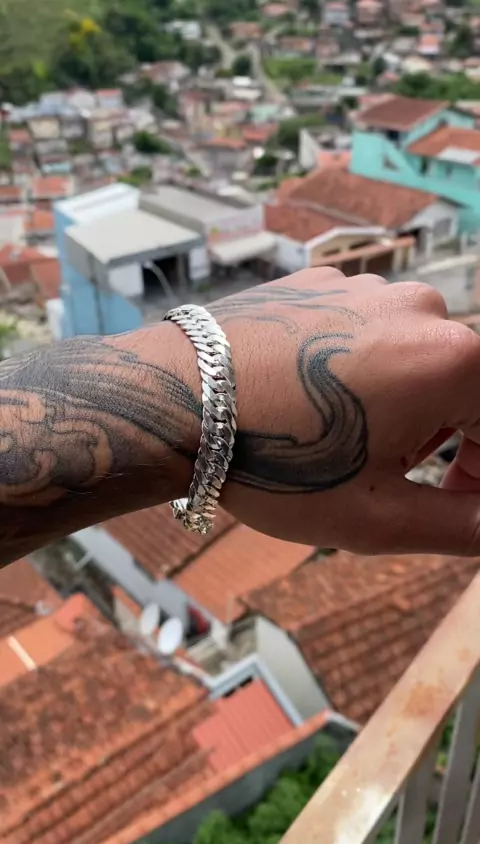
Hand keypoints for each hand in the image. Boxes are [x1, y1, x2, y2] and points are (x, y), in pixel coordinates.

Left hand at [209, 268, 479, 554]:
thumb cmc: (274, 463)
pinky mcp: (325, 282)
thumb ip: (462, 525)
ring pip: (418, 356)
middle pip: (466, 386)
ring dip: (404, 403)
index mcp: (454, 359)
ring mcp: (369, 286)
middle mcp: (420, 307)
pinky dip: (363, 368)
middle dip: (446, 441)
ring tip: (345, 438)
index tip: (456, 503)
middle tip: (390, 477)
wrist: (175, 399)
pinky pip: (369, 331)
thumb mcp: (378, 517)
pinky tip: (314, 399)